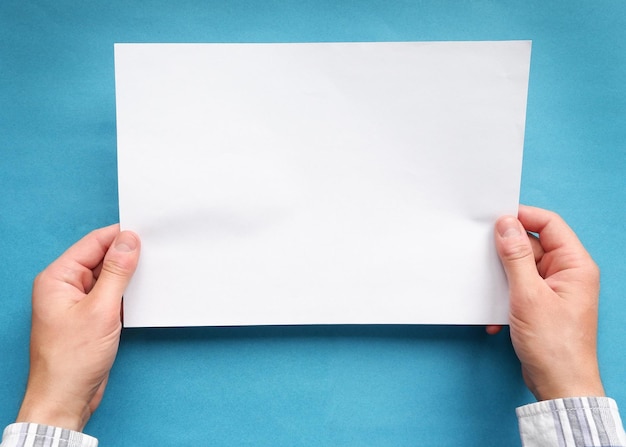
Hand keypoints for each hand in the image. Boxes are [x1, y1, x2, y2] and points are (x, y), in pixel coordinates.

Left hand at [16, 225, 139, 430]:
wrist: (66, 398)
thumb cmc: (72, 359)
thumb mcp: (101, 309)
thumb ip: (116, 272)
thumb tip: (129, 241)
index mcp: (58, 278)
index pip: (93, 243)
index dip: (120, 236)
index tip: (147, 232)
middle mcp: (65, 286)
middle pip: (101, 258)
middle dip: (127, 256)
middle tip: (156, 252)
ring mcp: (78, 302)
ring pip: (109, 277)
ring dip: (129, 276)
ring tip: (154, 272)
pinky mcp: (90, 317)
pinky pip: (112, 295)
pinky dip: (128, 294)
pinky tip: (144, 294)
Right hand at [490, 205, 603, 400]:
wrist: (559, 386)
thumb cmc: (554, 345)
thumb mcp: (528, 295)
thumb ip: (516, 257)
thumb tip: (505, 224)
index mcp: (574, 265)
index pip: (549, 224)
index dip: (522, 216)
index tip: (494, 218)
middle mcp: (566, 273)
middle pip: (532, 245)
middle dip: (505, 252)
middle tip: (482, 254)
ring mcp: (553, 289)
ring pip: (521, 267)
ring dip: (502, 278)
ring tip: (489, 289)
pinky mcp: (541, 305)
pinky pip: (518, 288)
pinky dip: (503, 297)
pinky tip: (495, 316)